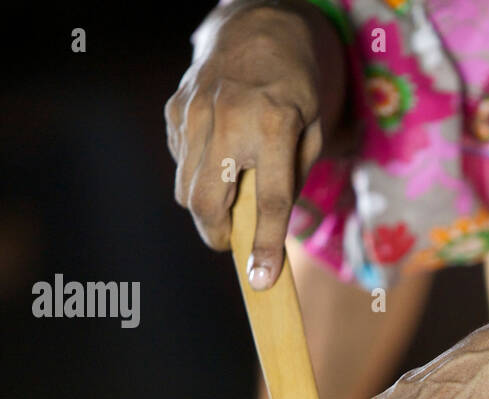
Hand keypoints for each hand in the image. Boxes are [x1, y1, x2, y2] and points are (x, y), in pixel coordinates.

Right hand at [164, 0, 346, 288]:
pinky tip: (217, 159)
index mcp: (275, 124)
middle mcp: (229, 119)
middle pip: (209, 202)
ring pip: (186, 189)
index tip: (261, 280)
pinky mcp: (175, 111)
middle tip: (233, 242)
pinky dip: (196, 175)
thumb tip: (268, 228)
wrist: (257, 27)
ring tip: (229, 198)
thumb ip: (293, 177)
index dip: (265, 246)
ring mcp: (195, 113)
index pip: (269, 201)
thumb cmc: (294, 86)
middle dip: (218, 234)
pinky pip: (180, 163)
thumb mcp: (313, 128)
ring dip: (206, 209)